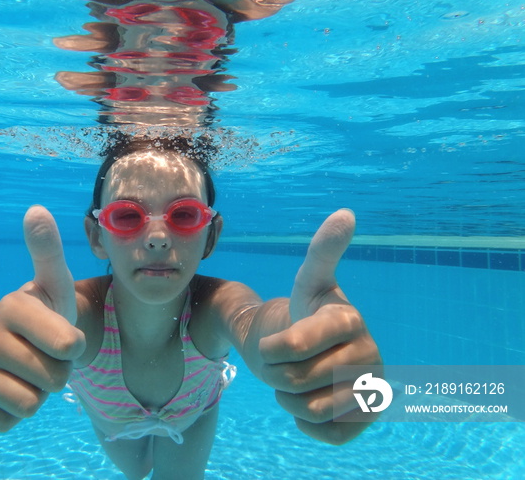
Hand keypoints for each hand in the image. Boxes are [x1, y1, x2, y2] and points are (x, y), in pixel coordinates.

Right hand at [0, 206, 85, 431]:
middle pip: (52, 381)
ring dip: (37, 394)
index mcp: (11, 305)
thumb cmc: (48, 313)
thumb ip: (48, 250)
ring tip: (27, 370)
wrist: (22, 345)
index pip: (69, 347)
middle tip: (44, 354)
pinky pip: (6, 423)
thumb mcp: (55, 283)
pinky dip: (14, 413)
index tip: (60, 333)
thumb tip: (36, 209)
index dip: (75, 348)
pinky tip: (8, 387)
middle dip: (57, 374)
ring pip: (29, 406)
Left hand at [259, 209, 381, 443]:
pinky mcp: (369, 418)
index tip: (273, 342)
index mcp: (348, 319)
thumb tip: (346, 213)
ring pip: (308, 409)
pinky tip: (312, 401)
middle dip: (277, 373)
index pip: (293, 344)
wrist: (309, 352)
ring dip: (290, 398)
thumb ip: (323, 251)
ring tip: (299, 378)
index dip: (272, 348)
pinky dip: (307, 424)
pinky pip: (326, 433)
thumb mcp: (308, 281)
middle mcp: (369, 353)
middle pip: (293, 380)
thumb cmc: (304, 315)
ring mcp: (373, 388)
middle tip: (286, 360)